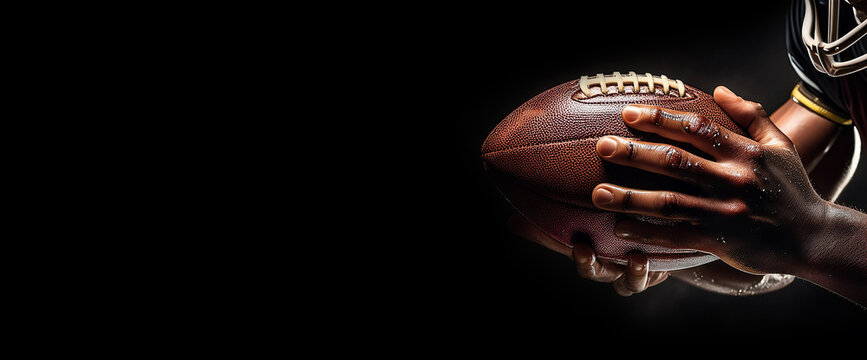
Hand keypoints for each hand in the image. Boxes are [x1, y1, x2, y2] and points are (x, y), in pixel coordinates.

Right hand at [507, 215, 669, 295]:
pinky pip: (667, 269)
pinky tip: (671, 242)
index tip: (580, 246)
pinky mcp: (668, 265)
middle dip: (603, 268)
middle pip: (607, 276)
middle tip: (602, 253)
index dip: (584, 260)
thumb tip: (511, 223)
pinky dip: (667, 262)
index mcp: (598, 261)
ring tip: (639, 257)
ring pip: (637, 280)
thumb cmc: (607, 233)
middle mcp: (618, 270)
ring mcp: (643, 271)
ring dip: (637, 273)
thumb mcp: (578, 229)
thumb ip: (547, 230)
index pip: (587, 265)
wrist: (654, 238)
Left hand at [591, 86, 830, 274]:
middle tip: (602, 146)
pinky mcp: (720, 241)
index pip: (696, 129)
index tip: (628, 114)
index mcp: (745, 153)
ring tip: (598, 193)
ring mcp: (725, 213)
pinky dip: (648, 233)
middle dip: (635, 153)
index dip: (660, 119)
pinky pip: (677, 237)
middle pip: (675, 163)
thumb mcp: (780, 146)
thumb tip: (719, 89)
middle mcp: (733, 180)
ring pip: (670, 202)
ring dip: (631, 197)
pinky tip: (620, 228)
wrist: (812, 237)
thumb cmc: (791, 187)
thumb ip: (752, 115)